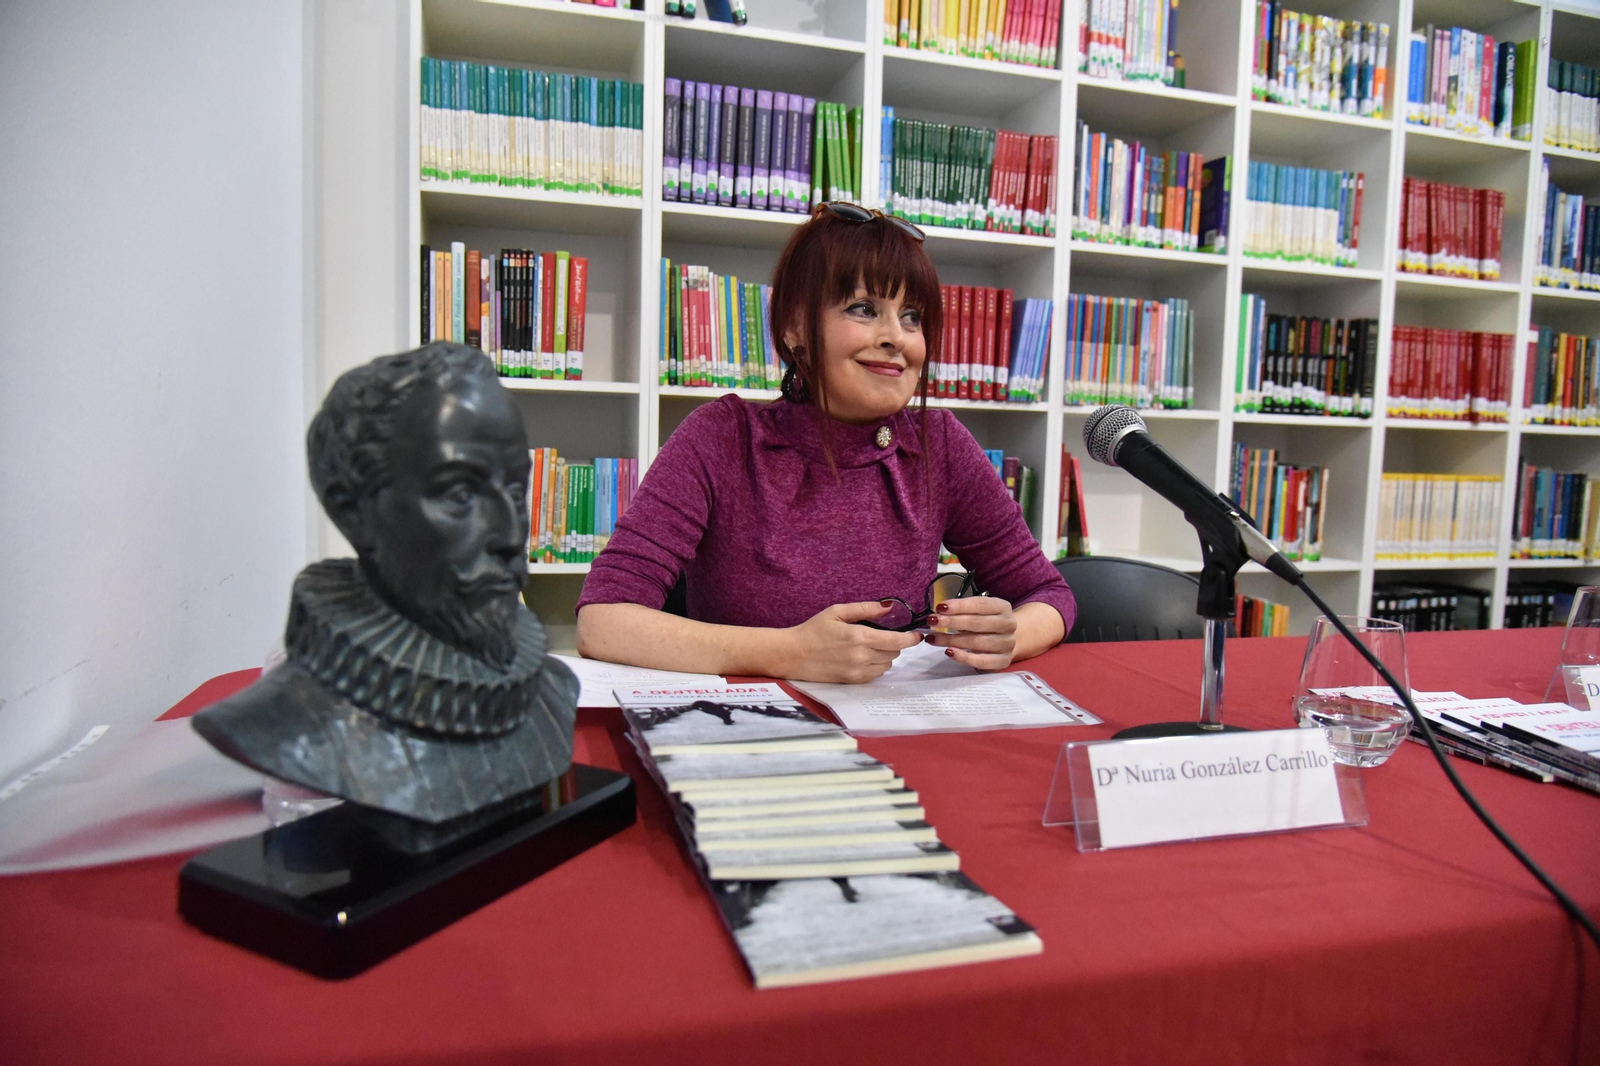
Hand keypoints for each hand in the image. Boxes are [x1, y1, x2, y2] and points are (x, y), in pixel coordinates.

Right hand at [781, 601, 924, 682]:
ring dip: (885, 656)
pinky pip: (875, 675)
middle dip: (894, 644)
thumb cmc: (813, 630)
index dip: (911, 639)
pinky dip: (876, 666)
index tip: (917, 635)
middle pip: (894, 653)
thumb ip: (864, 608)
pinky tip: (864, 657)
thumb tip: (889, 606)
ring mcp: (857, 671)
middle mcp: (861, 656)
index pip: (897, 641)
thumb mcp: (837, 611)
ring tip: (871, 647)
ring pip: (887, 665)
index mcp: (859, 636)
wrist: (792, 655)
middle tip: (883, 635)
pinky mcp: (852, 681)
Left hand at [923, 595, 1017, 671]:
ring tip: (933, 638)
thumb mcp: (979, 611)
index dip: (959, 606)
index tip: (940, 607)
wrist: (1006, 640)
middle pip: (977, 623)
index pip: (980, 604)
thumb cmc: (986, 622)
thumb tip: (939, 613)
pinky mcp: (1003, 661)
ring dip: (951, 640)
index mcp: (1002, 607)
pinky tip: (949, 652)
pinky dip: (963, 657)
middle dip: (951, 622)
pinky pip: (981, 661)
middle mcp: (1008, 624)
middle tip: (932, 621)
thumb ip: (963, 611)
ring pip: (976, 642)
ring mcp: (1007, 644)